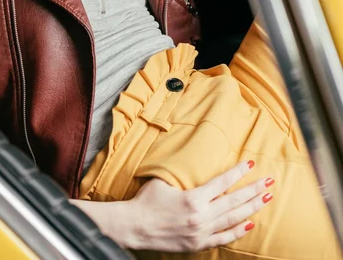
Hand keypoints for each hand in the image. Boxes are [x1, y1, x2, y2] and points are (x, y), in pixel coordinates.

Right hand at [71, 161, 273, 250]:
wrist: (135, 227)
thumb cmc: (147, 200)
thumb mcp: (163, 180)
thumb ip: (182, 174)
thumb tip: (194, 159)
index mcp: (193, 198)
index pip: (222, 183)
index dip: (238, 172)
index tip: (250, 164)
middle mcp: (200, 216)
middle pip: (234, 201)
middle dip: (254, 190)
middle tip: (269, 182)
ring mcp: (201, 232)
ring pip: (233, 219)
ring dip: (251, 208)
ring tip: (266, 198)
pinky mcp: (197, 244)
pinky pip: (223, 238)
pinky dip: (237, 231)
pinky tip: (249, 223)